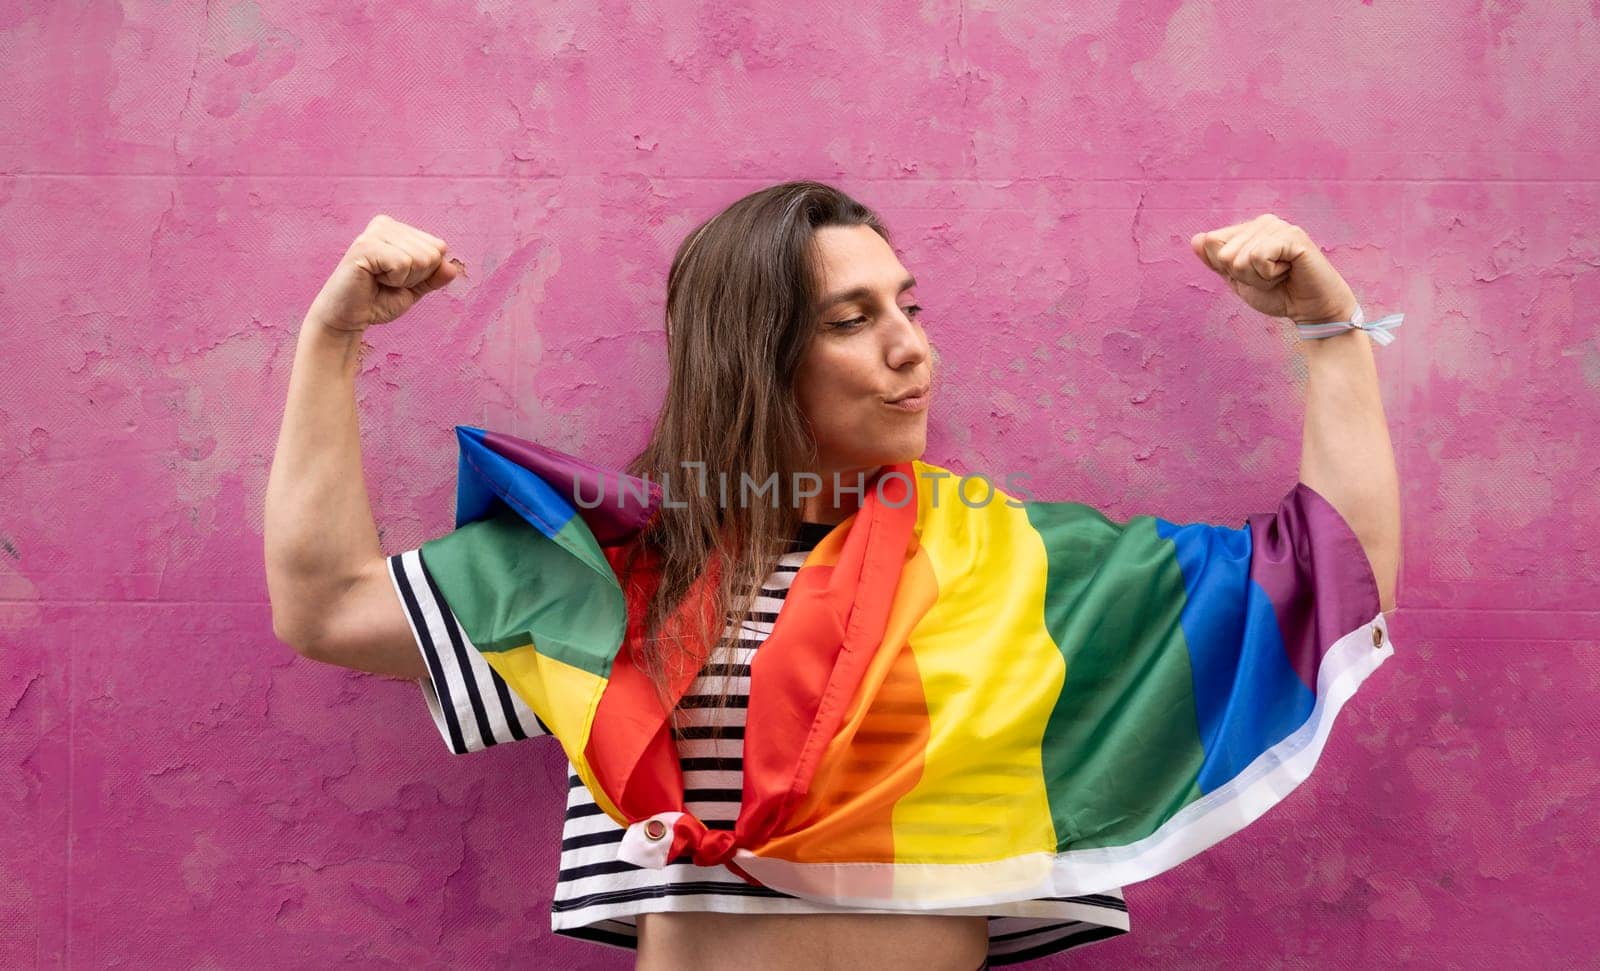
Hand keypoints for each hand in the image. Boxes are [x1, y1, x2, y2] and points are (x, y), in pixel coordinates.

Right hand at [306, 214, 466, 332]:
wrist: (348, 317)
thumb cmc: (378, 300)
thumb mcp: (414, 288)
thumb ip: (434, 276)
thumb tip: (452, 268)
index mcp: (398, 229)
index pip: (439, 247)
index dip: (425, 273)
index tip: (398, 280)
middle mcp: (386, 224)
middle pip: (433, 253)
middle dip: (415, 277)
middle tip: (387, 283)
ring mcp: (374, 232)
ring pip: (420, 259)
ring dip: (404, 280)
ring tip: (380, 281)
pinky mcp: (365, 246)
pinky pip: (403, 264)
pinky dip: (394, 280)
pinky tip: (374, 280)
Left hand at [1189, 214, 1357, 323]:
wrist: (1311, 310)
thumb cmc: (1278, 294)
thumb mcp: (1238, 280)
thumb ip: (1217, 261)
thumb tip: (1197, 238)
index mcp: (1249, 228)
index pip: (1211, 244)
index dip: (1229, 270)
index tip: (1255, 275)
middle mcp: (1263, 221)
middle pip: (1224, 254)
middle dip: (1243, 275)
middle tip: (1270, 277)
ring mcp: (1279, 226)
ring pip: (1240, 258)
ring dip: (1258, 277)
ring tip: (1281, 275)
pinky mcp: (1293, 236)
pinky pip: (1258, 257)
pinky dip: (1269, 274)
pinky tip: (1288, 271)